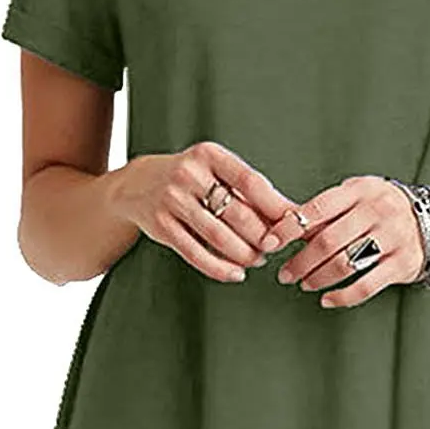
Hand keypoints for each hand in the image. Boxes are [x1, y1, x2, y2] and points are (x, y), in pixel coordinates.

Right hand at [115, 141, 296, 282]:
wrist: (137, 184)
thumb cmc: (190, 179)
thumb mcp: (215, 170)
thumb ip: (246, 190)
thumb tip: (290, 215)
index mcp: (209, 155)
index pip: (251, 181)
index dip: (275, 207)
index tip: (292, 225)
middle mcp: (188, 174)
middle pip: (237, 213)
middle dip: (262, 236)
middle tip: (275, 248)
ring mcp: (172, 200)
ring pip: (219, 236)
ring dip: (245, 254)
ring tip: (258, 260)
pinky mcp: (161, 226)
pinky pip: (195, 253)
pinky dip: (220, 268)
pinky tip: (236, 273)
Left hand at [260, 174, 425, 307]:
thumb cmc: (384, 208)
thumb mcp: (359, 195)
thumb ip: (328, 208)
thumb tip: (283, 225)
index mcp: (360, 190)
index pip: (316, 209)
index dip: (288, 228)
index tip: (269, 244)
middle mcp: (377, 211)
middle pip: (327, 241)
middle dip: (300, 261)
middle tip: (284, 274)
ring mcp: (393, 238)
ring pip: (345, 264)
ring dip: (318, 278)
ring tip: (304, 284)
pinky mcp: (403, 264)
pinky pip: (366, 285)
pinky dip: (342, 296)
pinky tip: (327, 299)